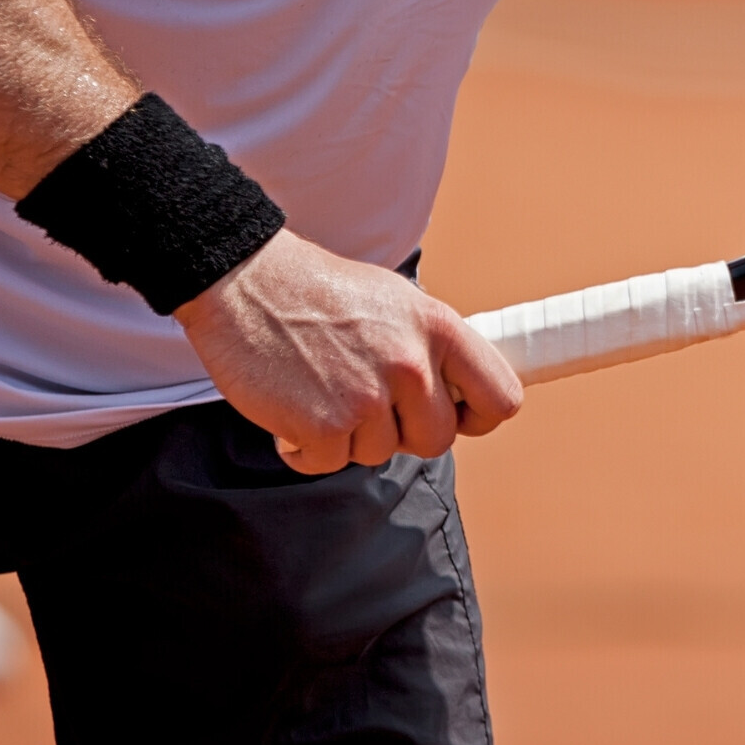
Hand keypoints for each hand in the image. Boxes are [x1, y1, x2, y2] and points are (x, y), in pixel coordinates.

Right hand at [173, 230, 522, 473]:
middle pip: (439, 439)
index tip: (456, 415)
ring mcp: (368, 396)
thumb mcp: (398, 301)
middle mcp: (411, 363)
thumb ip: (434, 347)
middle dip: (404, 431)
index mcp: (440, 327)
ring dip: (350, 435)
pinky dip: (308, 448)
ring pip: (382, 452)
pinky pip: (331, 463)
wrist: (242, 280)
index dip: (479, 416)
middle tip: (366, 401)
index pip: (502, 396)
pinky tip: (293, 409)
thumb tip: (464, 392)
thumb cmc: (321, 293)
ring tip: (322, 389)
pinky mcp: (324, 425)